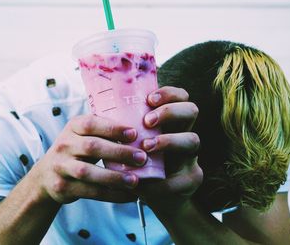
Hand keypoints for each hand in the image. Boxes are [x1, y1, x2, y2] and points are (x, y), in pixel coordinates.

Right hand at [32, 115, 146, 203]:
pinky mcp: (63, 187)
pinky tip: (128, 195)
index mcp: (73, 127)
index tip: (134, 134)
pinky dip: (111, 195)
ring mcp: (61, 167)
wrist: (47, 175)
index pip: (91, 123)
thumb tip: (142, 131)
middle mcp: (64, 145)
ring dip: (114, 177)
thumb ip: (103, 131)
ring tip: (134, 180)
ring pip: (88, 172)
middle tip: (141, 157)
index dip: (112, 128)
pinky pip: (90, 192)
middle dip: (119, 152)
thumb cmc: (76, 150)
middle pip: (91, 147)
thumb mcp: (82, 135)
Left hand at [136, 86, 202, 211]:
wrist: (152, 195)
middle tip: (147, 121)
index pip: (180, 96)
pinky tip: (146, 185)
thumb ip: (124, 130)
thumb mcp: (130, 144)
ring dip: (169, 141)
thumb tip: (96, 111)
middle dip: (169, 111)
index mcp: (170, 122)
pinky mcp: (191, 179)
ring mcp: (190, 155)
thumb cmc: (136, 162)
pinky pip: (183, 178)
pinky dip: (162, 183)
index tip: (149, 99)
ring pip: (193, 139)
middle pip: (192, 110)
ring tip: (146, 147)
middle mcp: (183, 133)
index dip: (168, 93)